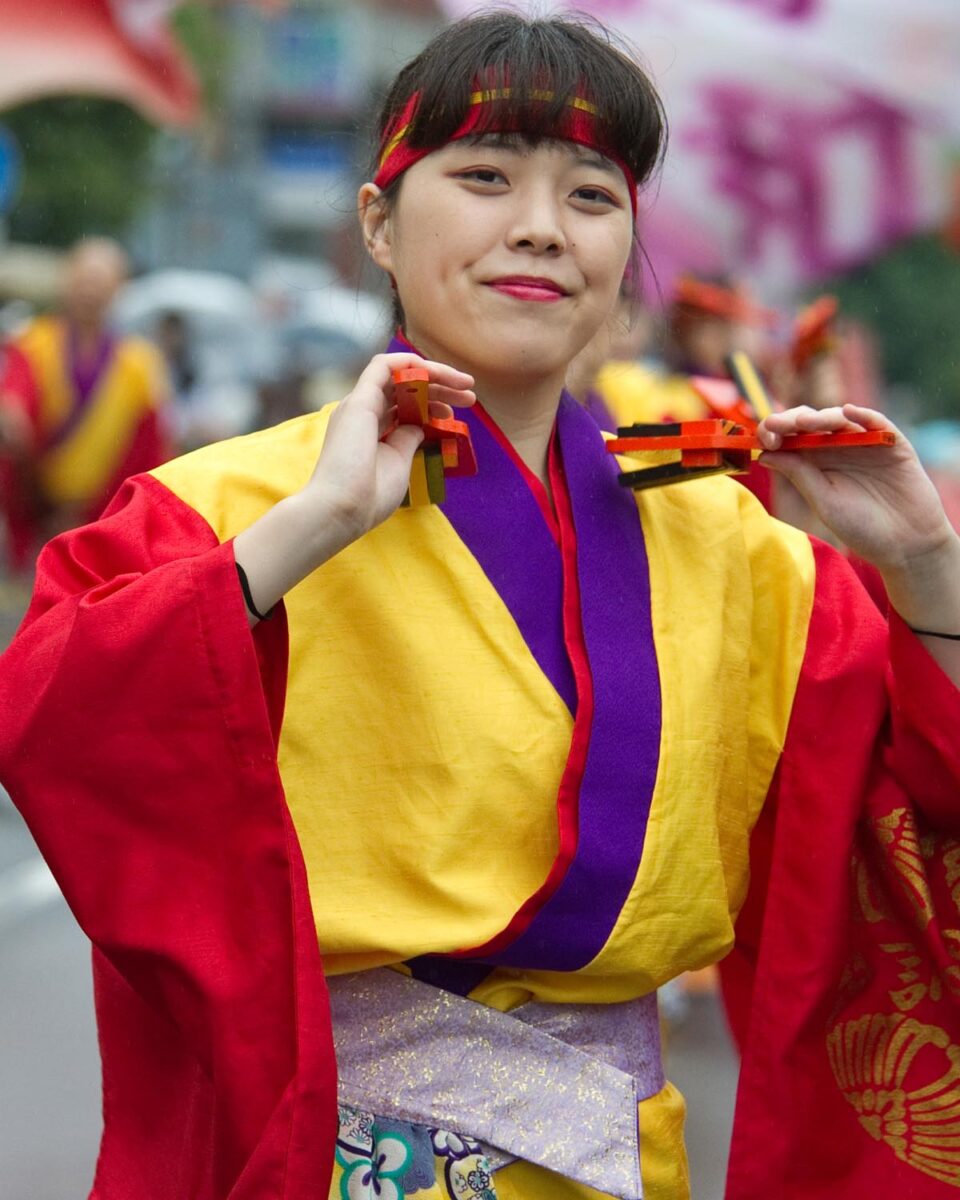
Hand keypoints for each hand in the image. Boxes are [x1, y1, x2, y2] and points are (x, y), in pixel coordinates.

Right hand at [304, 352, 475, 544]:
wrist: (342, 509)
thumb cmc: (370, 496)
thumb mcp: (399, 463)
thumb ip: (408, 439)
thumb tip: (420, 425)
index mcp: (370, 432)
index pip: (403, 406)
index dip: (432, 406)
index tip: (454, 417)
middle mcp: (363, 414)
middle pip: (405, 389)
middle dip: (441, 388)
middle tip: (470, 397)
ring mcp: (359, 405)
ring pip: (398, 374)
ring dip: (433, 374)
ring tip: (465, 384)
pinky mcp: (359, 399)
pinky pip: (383, 366)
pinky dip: (409, 363)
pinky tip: (435, 371)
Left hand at [757, 404, 953, 571]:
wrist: (906, 544)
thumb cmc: (862, 527)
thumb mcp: (825, 501)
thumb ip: (800, 475)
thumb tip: (765, 453)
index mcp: (815, 462)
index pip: (789, 438)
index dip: (774, 433)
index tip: (763, 439)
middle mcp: (837, 448)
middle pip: (810, 423)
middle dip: (791, 421)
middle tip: (776, 425)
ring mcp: (865, 442)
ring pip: (839, 419)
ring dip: (821, 417)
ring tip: (803, 422)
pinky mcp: (892, 442)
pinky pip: (877, 422)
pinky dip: (864, 415)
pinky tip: (848, 413)